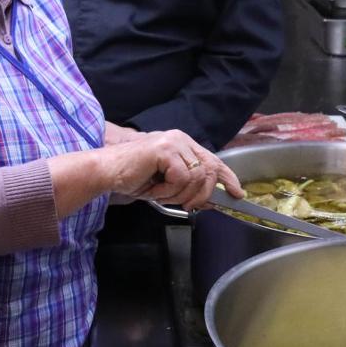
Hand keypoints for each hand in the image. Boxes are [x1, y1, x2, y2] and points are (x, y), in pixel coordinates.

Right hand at [113, 129, 241, 210]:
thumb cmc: (133, 178)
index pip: (213, 160)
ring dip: (178, 195)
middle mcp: (181, 139)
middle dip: (201, 195)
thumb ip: (189, 188)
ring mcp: (173, 142)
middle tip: (188, 206)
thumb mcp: (167, 185)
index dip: (228, 178)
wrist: (107, 172)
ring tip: (160, 194)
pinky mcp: (165, 150)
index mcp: (183, 144)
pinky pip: (180, 178)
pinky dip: (167, 191)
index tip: (238, 193)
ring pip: (196, 177)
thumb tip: (212, 201)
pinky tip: (154, 189)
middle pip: (209, 171)